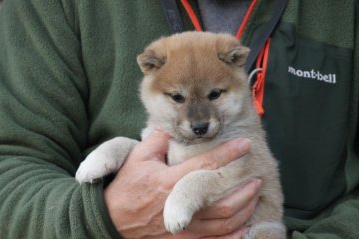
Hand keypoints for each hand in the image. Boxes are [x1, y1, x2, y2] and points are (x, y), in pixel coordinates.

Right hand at [104, 129, 256, 238]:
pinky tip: (244, 227)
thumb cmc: (124, 188)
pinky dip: (232, 236)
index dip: (229, 154)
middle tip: (256, 178)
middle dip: (244, 190)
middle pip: (223, 201)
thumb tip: (171, 127)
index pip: (206, 165)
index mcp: (170, 182)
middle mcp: (180, 206)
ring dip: (243, 209)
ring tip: (253, 197)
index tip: (245, 145)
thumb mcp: (136, 159)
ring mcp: (183, 228)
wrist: (110, 220)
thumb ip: (156, 141)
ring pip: (223, 223)